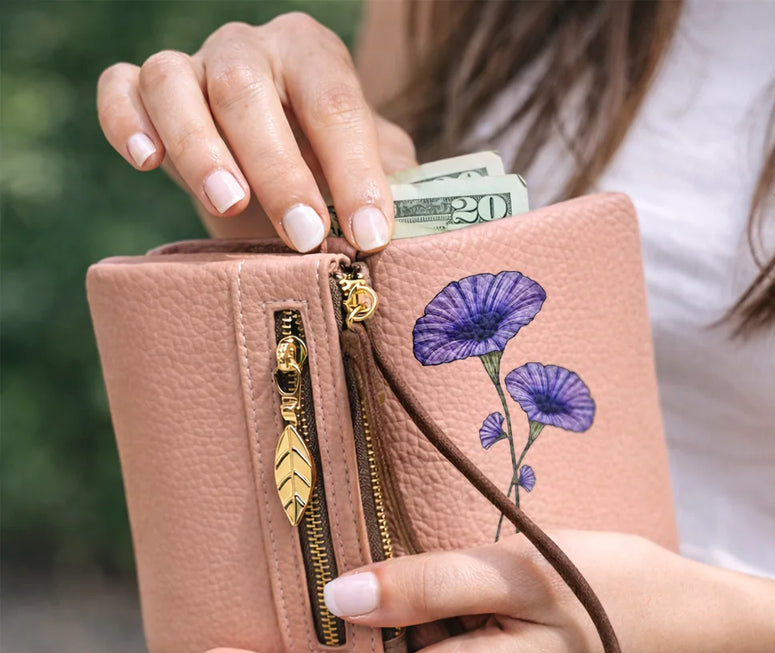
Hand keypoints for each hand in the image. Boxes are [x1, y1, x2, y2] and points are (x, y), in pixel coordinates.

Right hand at [97, 13, 416, 246]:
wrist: (278, 172)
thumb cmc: (329, 173)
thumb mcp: (373, 172)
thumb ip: (389, 187)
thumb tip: (408, 234)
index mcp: (313, 55)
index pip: (335, 101)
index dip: (354, 170)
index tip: (369, 234)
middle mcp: (248, 50)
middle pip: (247, 89)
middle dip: (278, 168)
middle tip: (304, 234)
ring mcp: (191, 66)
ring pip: (174, 83)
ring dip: (200, 148)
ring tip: (229, 205)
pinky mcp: (142, 94)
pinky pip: (119, 90)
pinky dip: (126, 122)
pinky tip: (149, 164)